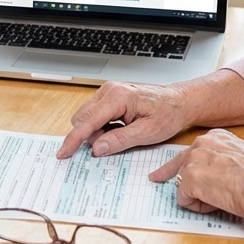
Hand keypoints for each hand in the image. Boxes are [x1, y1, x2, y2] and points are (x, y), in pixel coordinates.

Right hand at [55, 82, 190, 158]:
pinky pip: (95, 115)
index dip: (74, 139)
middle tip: (110, 147)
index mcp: (118, 97)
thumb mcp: (147, 133)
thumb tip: (97, 149)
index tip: (63, 153)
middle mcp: (109, 90)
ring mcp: (108, 91)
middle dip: (90, 137)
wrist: (179, 102)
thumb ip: (119, 140)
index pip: (88, 121)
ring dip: (97, 133)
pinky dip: (102, 127)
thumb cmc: (168, 114)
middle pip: (83, 119)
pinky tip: (119, 130)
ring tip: (122, 136)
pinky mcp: (109, 96)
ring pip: (87, 118)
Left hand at [147, 129, 243, 222]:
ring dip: (199, 197)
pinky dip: (199, 207)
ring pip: (184, 184)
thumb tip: (225, 176)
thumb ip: (228, 162)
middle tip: (155, 178)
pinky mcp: (188, 179)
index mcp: (218, 137)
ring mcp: (193, 161)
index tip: (172, 166)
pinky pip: (184, 200)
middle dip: (168, 173)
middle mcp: (202, 144)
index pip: (195, 149)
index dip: (186, 163)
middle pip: (179, 162)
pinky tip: (217, 204)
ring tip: (224, 199)